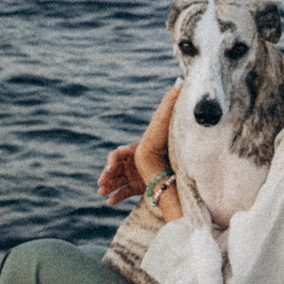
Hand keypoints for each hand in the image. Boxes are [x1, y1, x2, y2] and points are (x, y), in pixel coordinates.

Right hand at [97, 84, 181, 204]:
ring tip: (102, 193)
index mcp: (136, 149)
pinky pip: (125, 192)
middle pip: (115, 169)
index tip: (111, 167)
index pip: (119, 154)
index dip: (113, 161)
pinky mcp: (140, 186)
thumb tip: (181, 80)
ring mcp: (136, 175)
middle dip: (107, 175)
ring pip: (117, 181)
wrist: (176, 169)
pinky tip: (111, 203)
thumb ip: (171, 101)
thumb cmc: (169, 144)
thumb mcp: (168, 122)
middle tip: (101, 183)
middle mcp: (134, 162)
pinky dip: (117, 197)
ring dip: (108, 186)